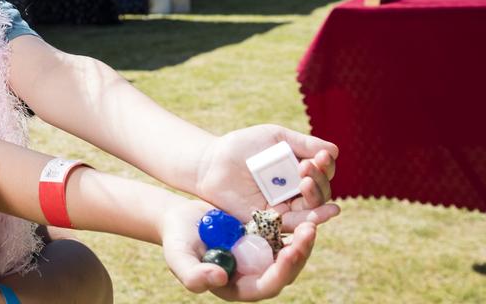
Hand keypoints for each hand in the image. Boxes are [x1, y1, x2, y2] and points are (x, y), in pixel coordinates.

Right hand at [161, 198, 317, 300]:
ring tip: (313, 218)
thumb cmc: (177, 240)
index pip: (267, 285)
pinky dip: (296, 219)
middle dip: (301, 252)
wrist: (180, 218)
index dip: (281, 271)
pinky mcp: (265, 235)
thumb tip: (219, 278)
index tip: (289, 252)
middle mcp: (256, 273)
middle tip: (309, 230)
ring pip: (292, 250)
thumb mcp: (178, 257)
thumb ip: (193, 275)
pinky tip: (303, 203)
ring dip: (304, 236)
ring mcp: (262, 254)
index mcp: (240, 285)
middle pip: (287, 269)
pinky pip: (286, 231)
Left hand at [194, 125, 338, 229]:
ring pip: (312, 208)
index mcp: (299, 170)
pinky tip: (324, 211)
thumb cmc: (243, 146)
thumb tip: (334, 151)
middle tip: (306, 167)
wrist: (212, 162)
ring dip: (316, 196)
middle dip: (319, 180)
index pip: (322, 172)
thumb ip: (303, 144)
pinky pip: (295, 224)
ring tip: (305, 183)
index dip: (325, 166)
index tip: (320, 157)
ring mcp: (285, 207)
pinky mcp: (272, 222)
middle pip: (321, 192)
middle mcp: (296, 191)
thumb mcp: (275, 138)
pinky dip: (311, 219)